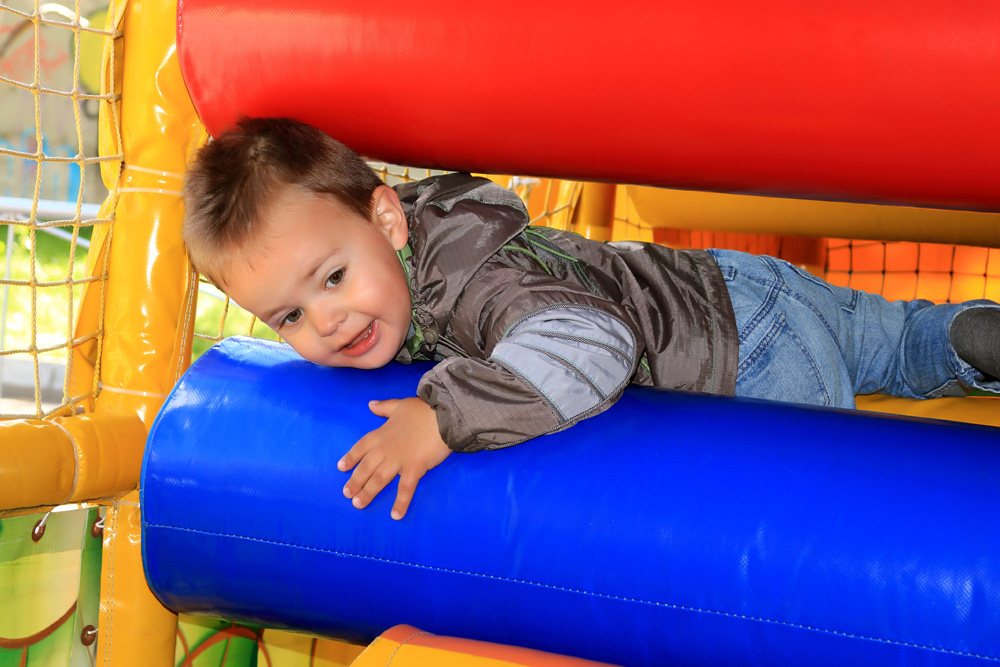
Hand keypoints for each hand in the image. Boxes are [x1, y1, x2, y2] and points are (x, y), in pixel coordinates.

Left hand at [338, 397, 450, 519]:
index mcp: (383, 433)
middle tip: (346, 494)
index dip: (351, 457)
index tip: (341, 467)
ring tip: (358, 504)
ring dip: (368, 492)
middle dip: (355, 481)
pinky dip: (400, 502)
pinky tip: (396, 515)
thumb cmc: (424, 409)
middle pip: (366, 467)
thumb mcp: (401, 405)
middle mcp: (387, 448)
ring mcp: (399, 459)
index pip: (362, 447)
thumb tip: (370, 405)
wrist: (444, 414)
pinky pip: (405, 488)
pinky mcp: (415, 467)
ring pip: (379, 479)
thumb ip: (384, 407)